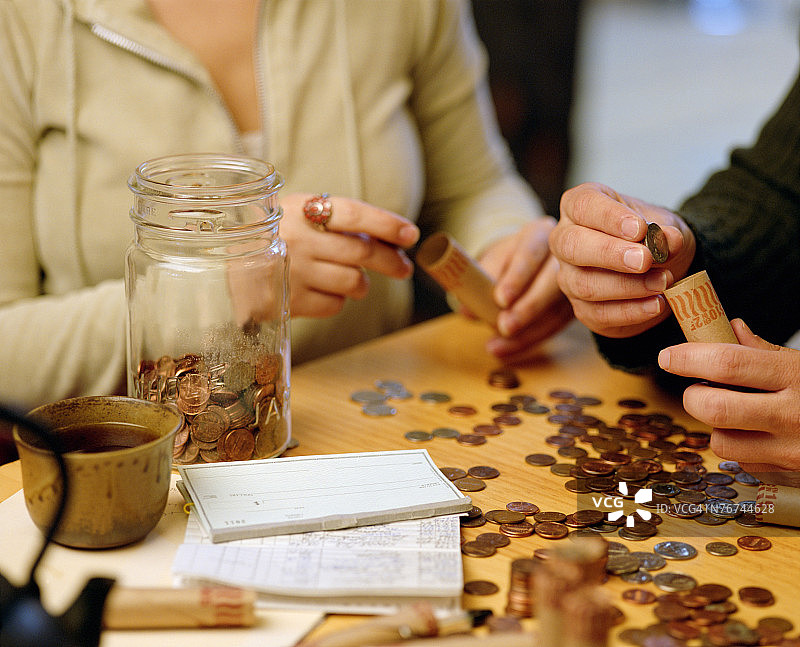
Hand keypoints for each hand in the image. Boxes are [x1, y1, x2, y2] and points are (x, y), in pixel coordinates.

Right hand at [279, 194, 418, 316]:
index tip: (412, 234)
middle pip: (362, 251)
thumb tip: (391, 241)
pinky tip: (323, 291)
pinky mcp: (288, 301)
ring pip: (353, 282)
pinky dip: (338, 300)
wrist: (222, 267)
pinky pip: (335, 305)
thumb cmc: (274, 238)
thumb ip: (337, 224)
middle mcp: (298, 239)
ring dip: (362, 284)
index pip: (354, 213)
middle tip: (404, 268)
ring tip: (353, 280)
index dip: (387, 223)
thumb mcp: (297, 216)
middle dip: (392, 261)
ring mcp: (293, 272)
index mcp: (301, 210)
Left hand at [474, 218, 573, 362]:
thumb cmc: (506, 259)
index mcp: (539, 234)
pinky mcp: (574, 306)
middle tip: (503, 327)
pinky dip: (529, 340)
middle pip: (551, 283)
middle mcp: (562, 257)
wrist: (526, 261)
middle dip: (527, 308)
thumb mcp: (492, 260)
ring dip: (526, 333)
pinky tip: (507, 350)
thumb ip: (479, 279)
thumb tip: (467, 309)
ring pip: (555, 310)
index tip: (500, 299)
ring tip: (497, 346)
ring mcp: (574, 283)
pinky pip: (555, 327)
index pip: (530, 253)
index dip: (516, 277)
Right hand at [550, 183, 695, 337]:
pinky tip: (655, 304)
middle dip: (609, 254)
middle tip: (644, 260)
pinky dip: (631, 311)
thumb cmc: (652, 238)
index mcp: (580, 207)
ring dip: (627, 286)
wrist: (662, 268)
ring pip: (584, 284)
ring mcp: (569, 276)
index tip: (640, 229)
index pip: (583, 205)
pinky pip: (598, 314)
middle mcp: (566, 240)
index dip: (609, 217)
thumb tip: (668, 240)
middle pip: (572, 246)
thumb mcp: (665, 226)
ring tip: (662, 281)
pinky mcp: (582, 308)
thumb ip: (666, 232)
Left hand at [658, 318, 799, 473]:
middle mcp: (794, 414)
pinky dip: (739, 446)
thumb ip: (763, 350)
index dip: (689, 358)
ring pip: (721, 441)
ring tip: (734, 412)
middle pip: (715, 408)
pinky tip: (756, 433)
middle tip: (696, 388)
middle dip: (693, 396)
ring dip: (716, 426)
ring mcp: (792, 450)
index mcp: (795, 376)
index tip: (668, 356)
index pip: (729, 364)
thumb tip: (728, 327)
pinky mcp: (788, 475)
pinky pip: (742, 462)